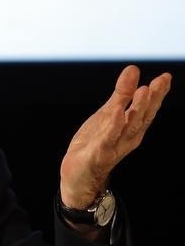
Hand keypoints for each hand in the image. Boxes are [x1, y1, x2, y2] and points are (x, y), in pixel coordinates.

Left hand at [60, 65, 171, 208]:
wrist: (79, 176)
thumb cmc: (95, 143)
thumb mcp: (108, 114)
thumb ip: (121, 94)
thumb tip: (133, 69)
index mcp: (130, 127)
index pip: (146, 109)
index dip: (157, 94)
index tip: (165, 77)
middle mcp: (127, 137)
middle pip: (142, 116)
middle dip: (152, 99)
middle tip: (161, 81)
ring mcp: (115, 145)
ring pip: (129, 126)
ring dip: (137, 109)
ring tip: (144, 90)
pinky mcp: (99, 153)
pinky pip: (108, 137)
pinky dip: (114, 125)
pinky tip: (117, 111)